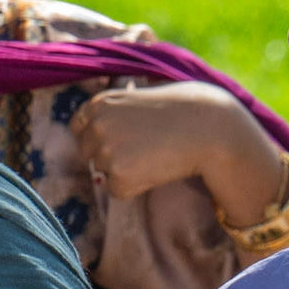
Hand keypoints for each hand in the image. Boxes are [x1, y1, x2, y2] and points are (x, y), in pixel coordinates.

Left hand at [71, 82, 284, 217]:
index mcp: (100, 102)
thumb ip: (119, 113)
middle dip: (110, 157)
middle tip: (145, 150)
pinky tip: (157, 169)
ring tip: (155, 156)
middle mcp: (97, 124)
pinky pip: (117, 191)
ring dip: (125, 171)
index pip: (78, 127)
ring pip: (102, 173)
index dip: (98, 137)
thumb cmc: (185, 110)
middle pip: (88, 154)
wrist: (210, 127)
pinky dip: (135, 187)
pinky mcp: (119, 173)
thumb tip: (108, 138)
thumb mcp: (144, 97)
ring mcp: (106, 150)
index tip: (121, 139)